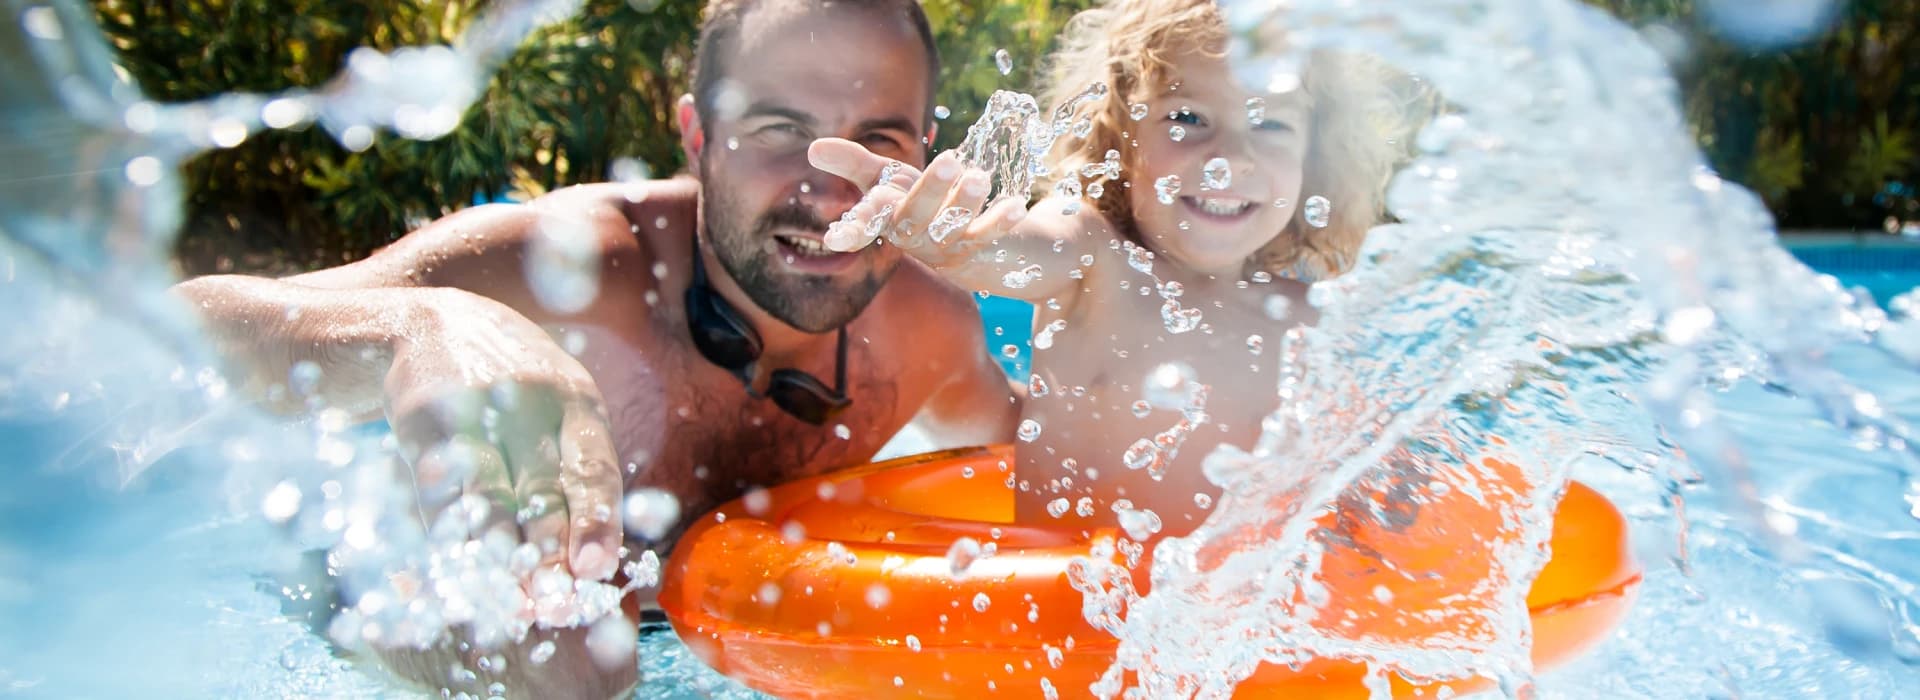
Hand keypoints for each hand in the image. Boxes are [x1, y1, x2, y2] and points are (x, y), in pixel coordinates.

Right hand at [384, 289, 623, 582]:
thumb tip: (596, 564)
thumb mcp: (557, 412)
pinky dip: (450, 530)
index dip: (596, 520)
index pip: (594, 468)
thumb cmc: (512, 392)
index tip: (594, 568)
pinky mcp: (426, 416)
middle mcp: (533, 401)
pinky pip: (441, 485)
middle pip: (544, 488)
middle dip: (549, 552)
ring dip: (500, 552)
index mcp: (578, 403)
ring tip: (509, 600)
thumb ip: (577, 474)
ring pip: (491, 493)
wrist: (428, 324)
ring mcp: (478, 405)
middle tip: (552, 604)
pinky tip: (457, 565)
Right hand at [808, 138, 1030, 263]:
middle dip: (930, 190)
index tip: (834, 238)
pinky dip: (1001, 222)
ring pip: (953, 226)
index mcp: (888, 218)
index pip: (866, 224)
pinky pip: (988, 237)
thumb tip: (813, 148)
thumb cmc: (918, 202)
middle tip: (948, 160)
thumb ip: (854, 164)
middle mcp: (914, 236)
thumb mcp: (886, 180)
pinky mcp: (978, 248)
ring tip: (981, 175)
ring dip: (966, 201)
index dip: (852, 229)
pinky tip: (1017, 204)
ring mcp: (946, 245)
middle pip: (916, 217)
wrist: (969, 245)